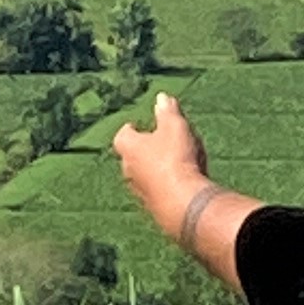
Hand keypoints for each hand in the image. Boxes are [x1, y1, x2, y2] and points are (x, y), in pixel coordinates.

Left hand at [114, 88, 211, 238]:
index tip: (136, 125)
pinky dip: (163, 185)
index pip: (122, 135)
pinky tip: (180, 183)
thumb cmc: (175, 159)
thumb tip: (161, 97)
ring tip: (173, 163)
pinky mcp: (152, 206)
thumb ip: (168, 111)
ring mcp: (139, 191)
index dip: (130, 129)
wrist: (181, 202)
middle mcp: (128, 170)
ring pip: (142, 176)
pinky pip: (155, 192)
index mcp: (130, 148)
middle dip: (143, 150)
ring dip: (154, 169)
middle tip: (157, 143)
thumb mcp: (175, 127)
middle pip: (131, 157)